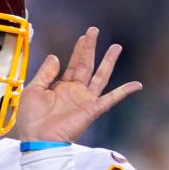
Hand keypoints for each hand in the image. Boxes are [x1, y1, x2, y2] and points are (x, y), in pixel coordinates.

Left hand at [14, 27, 141, 142]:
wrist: (38, 139)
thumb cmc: (31, 119)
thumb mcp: (33, 90)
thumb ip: (45, 73)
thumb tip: (55, 56)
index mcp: (60, 86)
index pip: (73, 64)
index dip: (79, 50)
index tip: (85, 36)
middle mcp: (75, 91)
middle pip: (86, 65)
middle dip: (91, 48)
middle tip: (95, 30)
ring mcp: (85, 100)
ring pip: (100, 76)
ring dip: (108, 62)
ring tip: (116, 47)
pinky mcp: (92, 109)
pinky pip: (112, 99)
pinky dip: (124, 91)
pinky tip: (137, 84)